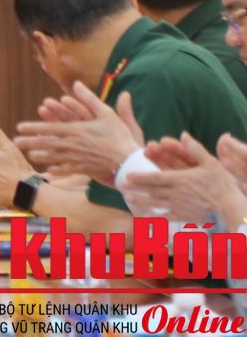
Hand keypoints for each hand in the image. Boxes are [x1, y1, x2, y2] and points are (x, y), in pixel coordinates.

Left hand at [13, 85, 142, 182]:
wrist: (130, 161)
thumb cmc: (119, 136)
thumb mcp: (106, 113)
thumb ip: (89, 99)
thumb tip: (76, 83)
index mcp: (76, 130)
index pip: (50, 128)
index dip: (34, 127)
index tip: (20, 127)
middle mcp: (74, 145)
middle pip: (47, 143)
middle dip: (30, 142)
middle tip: (16, 142)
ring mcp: (78, 159)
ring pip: (55, 157)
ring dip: (41, 156)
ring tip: (29, 155)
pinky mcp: (85, 169)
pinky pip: (68, 170)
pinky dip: (58, 170)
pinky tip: (49, 171)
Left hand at [124, 133, 246, 224]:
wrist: (230, 208)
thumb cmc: (221, 184)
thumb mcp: (210, 163)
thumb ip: (195, 149)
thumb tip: (183, 135)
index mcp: (180, 179)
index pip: (155, 177)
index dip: (140, 177)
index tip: (128, 176)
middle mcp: (176, 193)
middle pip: (151, 190)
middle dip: (136, 188)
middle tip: (122, 186)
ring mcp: (179, 206)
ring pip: (156, 203)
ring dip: (141, 201)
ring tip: (129, 199)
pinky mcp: (185, 216)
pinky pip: (167, 217)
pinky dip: (155, 218)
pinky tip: (146, 218)